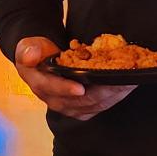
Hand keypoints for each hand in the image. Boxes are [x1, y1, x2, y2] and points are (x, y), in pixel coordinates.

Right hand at [14, 37, 132, 120]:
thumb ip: (29, 50)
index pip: (53, 89)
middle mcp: (54, 100)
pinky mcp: (80, 109)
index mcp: (40, 84)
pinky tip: (125, 89)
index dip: (66, 89)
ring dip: (111, 96)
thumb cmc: (37, 52)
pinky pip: (98, 107)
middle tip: (119, 82)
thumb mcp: (29, 46)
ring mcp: (68, 107)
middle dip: (101, 92)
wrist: (41, 61)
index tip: (80, 88)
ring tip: (127, 84)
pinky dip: (113, 98)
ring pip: (93, 106)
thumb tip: (30, 56)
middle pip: (79, 101)